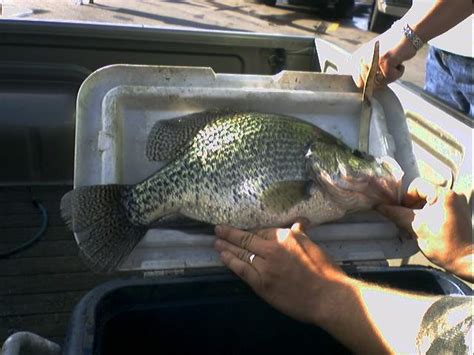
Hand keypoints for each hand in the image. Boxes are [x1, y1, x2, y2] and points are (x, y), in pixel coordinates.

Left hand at [214, 223, 394, 353]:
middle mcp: (272, 249)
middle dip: (230, 233)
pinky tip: (223, 256)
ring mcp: (265, 267)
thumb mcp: (312, 245)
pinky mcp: (261, 284)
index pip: (261, 231)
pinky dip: (231, 261)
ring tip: (216, 242)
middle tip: (218, 229)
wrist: (327, 297)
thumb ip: (301, 233)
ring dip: (226, 247)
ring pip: (241, 253)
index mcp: (285, 237)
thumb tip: (298, 222)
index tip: (239, 229)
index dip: (249, 231)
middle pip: (246, 239)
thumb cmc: (323, 270)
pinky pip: (242, 269)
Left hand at [352, 38, 415, 88]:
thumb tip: (363, 89)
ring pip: (381, 83)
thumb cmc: (392, 48)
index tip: (380, 76)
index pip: (359, 83)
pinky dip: (399, 72)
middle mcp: (361, 60)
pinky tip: (399, 61)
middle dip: (383, 80)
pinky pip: (391, 78)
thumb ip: (365, 71)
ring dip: (391, 76)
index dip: (371, 84)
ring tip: (394, 62)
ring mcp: (372, 61)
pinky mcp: (384, 62)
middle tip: (389, 67)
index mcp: (356, 59)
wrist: (407, 33)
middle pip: (371, 85)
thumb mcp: (373, 57)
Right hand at [377, 178, 472, 280]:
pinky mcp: (458, 211)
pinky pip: (438, 205)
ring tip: (416, 223)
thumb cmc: (444, 246)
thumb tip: (381, 207)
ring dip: (419, 208)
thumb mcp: (415, 227)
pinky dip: (428, 212)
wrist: (464, 260)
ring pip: (429, 198)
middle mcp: (453, 195)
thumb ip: (396, 213)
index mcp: (444, 195)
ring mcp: (457, 203)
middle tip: (407, 217)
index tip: (402, 209)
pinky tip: (426, 225)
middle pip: (423, 191)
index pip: (417, 185)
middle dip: (412, 203)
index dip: (406, 197)